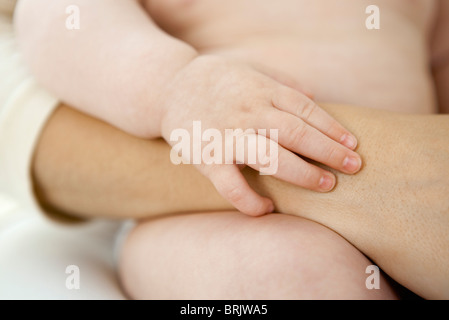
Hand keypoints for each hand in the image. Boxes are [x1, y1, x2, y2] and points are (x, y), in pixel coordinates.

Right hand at [158, 55, 361, 215]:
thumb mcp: (249, 69)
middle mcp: (247, 112)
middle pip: (296, 133)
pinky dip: (250, 201)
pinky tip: (268, 208)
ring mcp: (226, 136)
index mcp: (261, 90)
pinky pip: (231, 186)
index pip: (305, 109)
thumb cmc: (215, 80)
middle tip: (353, 167)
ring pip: (271, 157)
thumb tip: (314, 96)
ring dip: (302, 173)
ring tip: (326, 185)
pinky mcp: (207, 159)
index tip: (352, 144)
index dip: (332, 127)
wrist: (167, 87)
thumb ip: (281, 80)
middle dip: (328, 151)